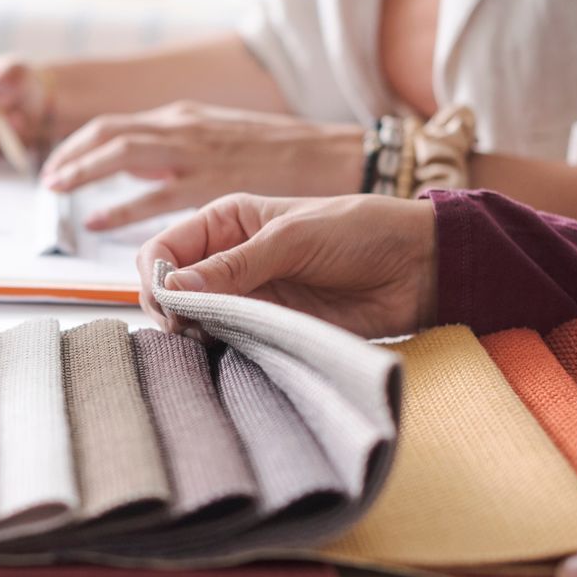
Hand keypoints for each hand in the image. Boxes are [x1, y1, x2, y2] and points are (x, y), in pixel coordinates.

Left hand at [42, 101, 364, 230]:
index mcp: (183, 118)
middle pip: (107, 132)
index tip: (59, 163)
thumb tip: (147, 172)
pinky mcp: (209, 182)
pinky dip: (118, 208)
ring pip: (120, 152)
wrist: (334, 156)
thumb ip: (182, 150)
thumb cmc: (282, 155)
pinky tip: (96, 221)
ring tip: (57, 190)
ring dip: (83, 170)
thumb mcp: (221, 139)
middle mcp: (182, 128)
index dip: (81, 144)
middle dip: (71, 154)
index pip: (115, 125)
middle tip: (48, 178)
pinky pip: (150, 196)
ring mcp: (195, 153)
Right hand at [135, 193, 435, 338]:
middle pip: (171, 290)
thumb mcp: (292, 237)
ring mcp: (247, 298)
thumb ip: (233, 265)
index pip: (163, 248)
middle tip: (190, 327)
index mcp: (226, 223)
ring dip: (194, 333)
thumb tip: (175, 288)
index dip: (156, 275)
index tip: (170, 301)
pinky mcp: (269, 330)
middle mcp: (228, 260)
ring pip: (194, 321)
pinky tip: (228, 353)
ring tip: (212, 339)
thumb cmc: (361, 232)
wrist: (419, 269)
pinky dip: (220, 353)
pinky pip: (228, 345)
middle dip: (170, 309)